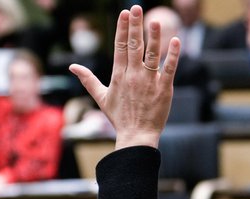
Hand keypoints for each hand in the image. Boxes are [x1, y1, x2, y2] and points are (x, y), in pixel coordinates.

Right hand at [69, 5, 178, 149]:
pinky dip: (173, 55)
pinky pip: (169, 69)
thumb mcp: (101, 97)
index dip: (122, 29)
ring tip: (154, 20)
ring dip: (153, 37)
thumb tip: (73, 67)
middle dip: (135, 26)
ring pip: (152, 55)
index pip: (120, 47)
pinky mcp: (164, 89)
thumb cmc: (119, 117)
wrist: (136, 136)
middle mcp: (133, 76)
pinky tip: (176, 40)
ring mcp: (149, 82)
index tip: (124, 13)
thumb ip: (88, 79)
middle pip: (134, 47)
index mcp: (119, 76)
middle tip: (136, 8)